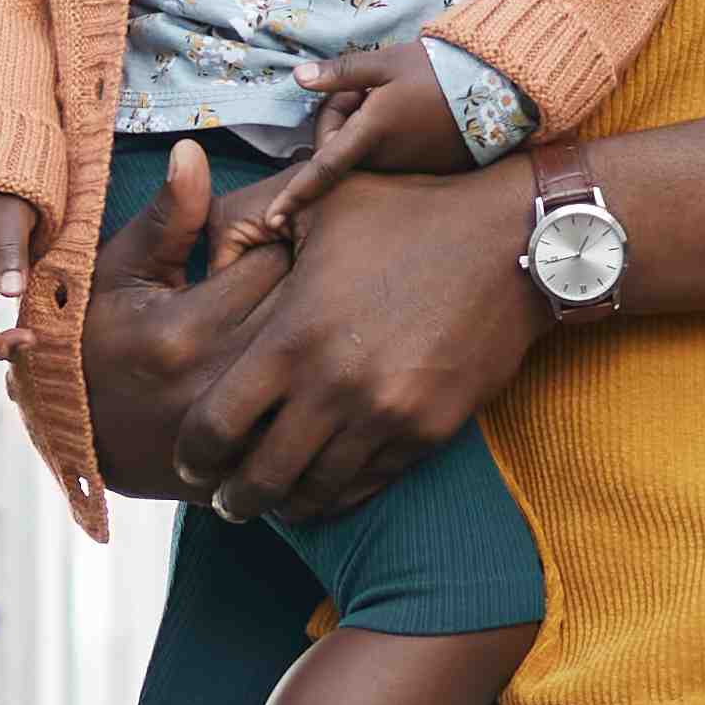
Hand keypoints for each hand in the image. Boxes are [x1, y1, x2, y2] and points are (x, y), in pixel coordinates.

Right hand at [74, 139, 295, 500]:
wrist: (71, 433)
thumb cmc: (94, 338)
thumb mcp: (118, 271)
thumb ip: (168, 218)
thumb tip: (193, 149)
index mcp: (186, 327)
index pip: (276, 261)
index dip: (286, 243)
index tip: (283, 239)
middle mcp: (217, 381)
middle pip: (310, 316)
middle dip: (323, 287)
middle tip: (325, 272)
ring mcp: (236, 433)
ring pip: (317, 376)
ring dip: (329, 345)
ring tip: (328, 322)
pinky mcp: (248, 466)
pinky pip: (309, 431)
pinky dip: (322, 402)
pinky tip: (319, 378)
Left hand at [168, 161, 546, 526]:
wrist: (512, 239)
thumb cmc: (405, 211)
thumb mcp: (315, 200)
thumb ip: (240, 225)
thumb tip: (201, 264)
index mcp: (293, 335)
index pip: (217, 426)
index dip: (195, 453)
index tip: (192, 461)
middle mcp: (334, 386)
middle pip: (260, 478)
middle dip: (233, 499)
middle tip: (224, 502)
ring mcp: (385, 415)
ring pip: (315, 493)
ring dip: (286, 504)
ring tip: (273, 501)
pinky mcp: (428, 431)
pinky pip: (368, 484)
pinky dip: (339, 493)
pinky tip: (324, 487)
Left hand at [235, 41, 479, 245]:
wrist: (496, 88)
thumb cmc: (438, 71)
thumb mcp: (386, 63)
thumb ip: (340, 73)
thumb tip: (298, 77)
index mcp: (371, 134)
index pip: (323, 169)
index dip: (295, 194)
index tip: (273, 218)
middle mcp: (386, 160)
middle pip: (340, 149)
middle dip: (340, 118)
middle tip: (364, 88)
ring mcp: (407, 169)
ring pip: (365, 152)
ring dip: (364, 128)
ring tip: (392, 97)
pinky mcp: (427, 171)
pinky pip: (391, 158)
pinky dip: (387, 138)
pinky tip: (409, 113)